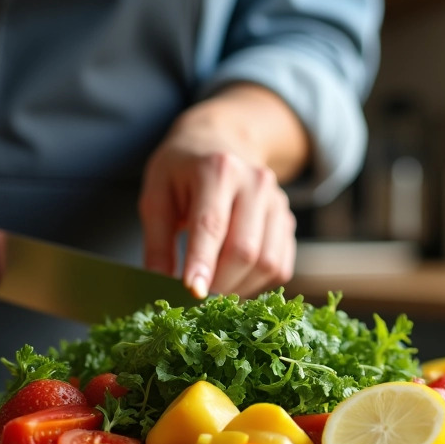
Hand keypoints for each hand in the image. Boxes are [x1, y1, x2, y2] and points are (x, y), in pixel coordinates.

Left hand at [139, 86, 305, 298]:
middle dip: (219, 283)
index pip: (211, 225)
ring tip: (212, 291)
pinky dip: (256, 284)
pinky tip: (233, 280)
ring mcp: (278, 202)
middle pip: (244, 250)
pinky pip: (279, 267)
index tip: (192, 293)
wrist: (223, 142)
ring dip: (238, 288)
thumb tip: (159, 286)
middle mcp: (255, 183)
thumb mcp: (156, 196)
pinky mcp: (288, 222)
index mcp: (217, 169)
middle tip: (193, 300)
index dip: (202, 263)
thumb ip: (157, 243)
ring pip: (266, 263)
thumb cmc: (182, 171)